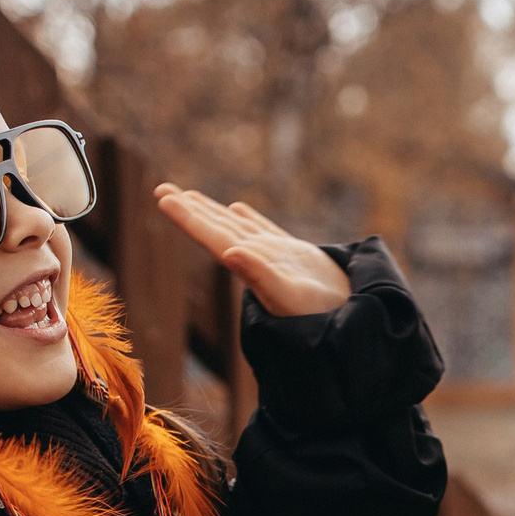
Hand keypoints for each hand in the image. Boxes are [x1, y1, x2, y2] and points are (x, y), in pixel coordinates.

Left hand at [154, 185, 350, 317]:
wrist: (353, 326)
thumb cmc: (322, 315)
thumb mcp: (290, 296)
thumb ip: (260, 276)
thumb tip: (229, 253)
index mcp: (251, 265)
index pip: (212, 236)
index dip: (188, 218)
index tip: (163, 198)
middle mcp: (258, 259)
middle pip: (217, 228)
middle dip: (190, 210)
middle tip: (161, 190)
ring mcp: (275, 256)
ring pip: (237, 226)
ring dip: (213, 211)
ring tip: (189, 196)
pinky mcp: (295, 256)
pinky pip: (266, 230)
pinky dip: (250, 218)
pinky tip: (237, 209)